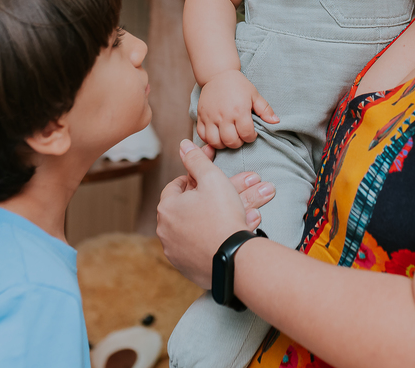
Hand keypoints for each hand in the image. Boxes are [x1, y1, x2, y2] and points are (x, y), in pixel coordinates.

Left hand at [158, 140, 274, 287]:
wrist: (233, 259)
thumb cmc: (222, 215)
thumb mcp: (212, 178)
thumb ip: (196, 160)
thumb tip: (183, 145)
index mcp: (167, 208)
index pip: (176, 186)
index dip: (194, 179)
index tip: (208, 179)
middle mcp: (166, 231)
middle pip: (191, 207)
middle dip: (217, 197)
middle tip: (235, 192)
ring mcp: (177, 252)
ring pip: (201, 226)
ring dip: (221, 217)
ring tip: (248, 211)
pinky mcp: (190, 268)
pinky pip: (205, 246)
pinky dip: (219, 237)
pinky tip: (240, 228)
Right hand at [196, 70, 278, 148]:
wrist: (218, 74)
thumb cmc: (238, 85)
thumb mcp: (254, 95)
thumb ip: (265, 110)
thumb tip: (276, 122)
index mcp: (239, 110)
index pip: (246, 134)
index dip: (251, 137)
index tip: (251, 133)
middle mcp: (224, 115)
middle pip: (231, 141)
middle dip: (238, 143)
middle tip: (240, 137)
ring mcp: (210, 116)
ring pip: (215, 142)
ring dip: (223, 144)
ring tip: (228, 137)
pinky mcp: (201, 116)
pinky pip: (202, 135)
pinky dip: (209, 139)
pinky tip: (217, 135)